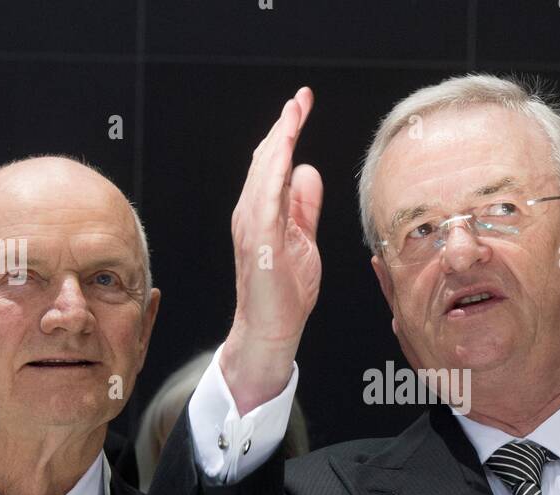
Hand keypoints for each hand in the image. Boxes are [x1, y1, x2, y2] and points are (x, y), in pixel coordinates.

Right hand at [224, 86, 322, 414]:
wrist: (271, 330)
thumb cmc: (285, 292)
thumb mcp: (303, 238)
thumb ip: (304, 206)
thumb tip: (308, 170)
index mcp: (263, 211)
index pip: (275, 163)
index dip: (287, 132)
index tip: (301, 105)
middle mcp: (251, 213)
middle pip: (266, 160)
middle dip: (284, 127)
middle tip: (301, 99)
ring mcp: (251, 226)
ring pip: (263, 174)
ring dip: (279, 142)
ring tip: (293, 114)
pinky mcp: (259, 242)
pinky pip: (265, 201)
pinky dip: (274, 176)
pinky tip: (286, 156)